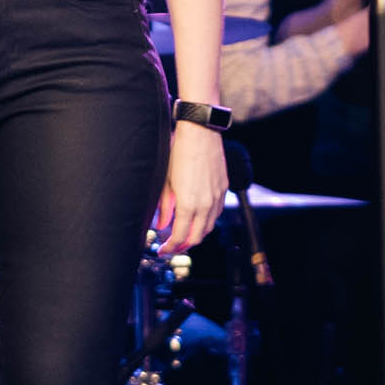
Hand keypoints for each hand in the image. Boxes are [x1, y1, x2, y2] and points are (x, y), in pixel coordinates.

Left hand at [154, 121, 226, 253]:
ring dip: (196, 235)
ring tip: (183, 235)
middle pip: (197, 237)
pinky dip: (207, 222)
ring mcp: (217, 197)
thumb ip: (164, 206)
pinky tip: (197, 219)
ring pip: (209, 227)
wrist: (200, 133)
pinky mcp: (223, 189)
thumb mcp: (164, 181)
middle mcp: (206, 204)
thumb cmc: (178, 153)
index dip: (170, 247)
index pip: (180, 236)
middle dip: (183, 245)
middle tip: (171, 246)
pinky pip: (217, 213)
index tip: (162, 250)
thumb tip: (161, 225)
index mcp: (189, 204)